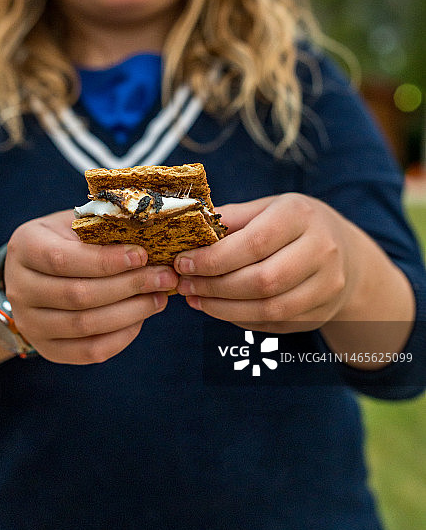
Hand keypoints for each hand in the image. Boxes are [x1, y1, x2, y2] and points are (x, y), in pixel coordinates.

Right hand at [4, 211, 176, 363]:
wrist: (34, 273)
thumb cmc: (64, 240)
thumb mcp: (73, 223)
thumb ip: (102, 228)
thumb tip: (150, 234)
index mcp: (25, 248)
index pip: (63, 259)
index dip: (106, 260)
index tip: (143, 255)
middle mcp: (19, 289)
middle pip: (77, 295)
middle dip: (128, 286)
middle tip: (164, 277)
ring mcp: (30, 323)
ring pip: (85, 326)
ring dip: (131, 313)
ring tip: (160, 297)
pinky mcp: (47, 349)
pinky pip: (88, 351)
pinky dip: (121, 337)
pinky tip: (142, 318)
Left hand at [174, 193, 358, 333]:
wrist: (346, 252)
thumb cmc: (294, 225)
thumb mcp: (267, 208)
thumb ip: (232, 219)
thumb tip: (187, 231)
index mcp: (301, 216)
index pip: (254, 243)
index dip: (214, 258)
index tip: (183, 263)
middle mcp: (322, 250)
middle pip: (262, 280)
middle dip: (215, 286)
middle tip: (185, 285)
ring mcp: (327, 286)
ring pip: (269, 308)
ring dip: (223, 308)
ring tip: (195, 299)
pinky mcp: (321, 313)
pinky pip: (274, 322)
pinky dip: (240, 318)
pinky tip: (218, 308)